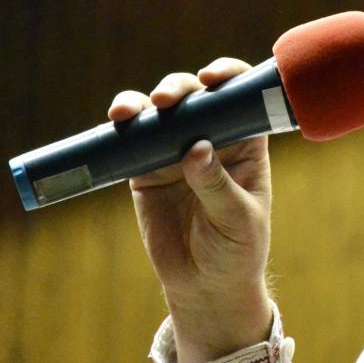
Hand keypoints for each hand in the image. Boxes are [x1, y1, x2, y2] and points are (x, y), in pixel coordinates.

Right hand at [108, 57, 272, 362]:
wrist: (205, 286)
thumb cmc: (237, 251)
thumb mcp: (237, 220)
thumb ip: (217, 185)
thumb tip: (196, 149)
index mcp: (245, 142)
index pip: (239, 97)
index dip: (227, 76)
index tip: (213, 78)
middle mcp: (210, 137)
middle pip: (194, 96)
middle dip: (178, 89)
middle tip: (166, 101)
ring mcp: (176, 150)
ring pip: (159, 112)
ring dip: (143, 102)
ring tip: (132, 112)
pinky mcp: (145, 169)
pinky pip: (132, 139)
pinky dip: (123, 126)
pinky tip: (117, 121)